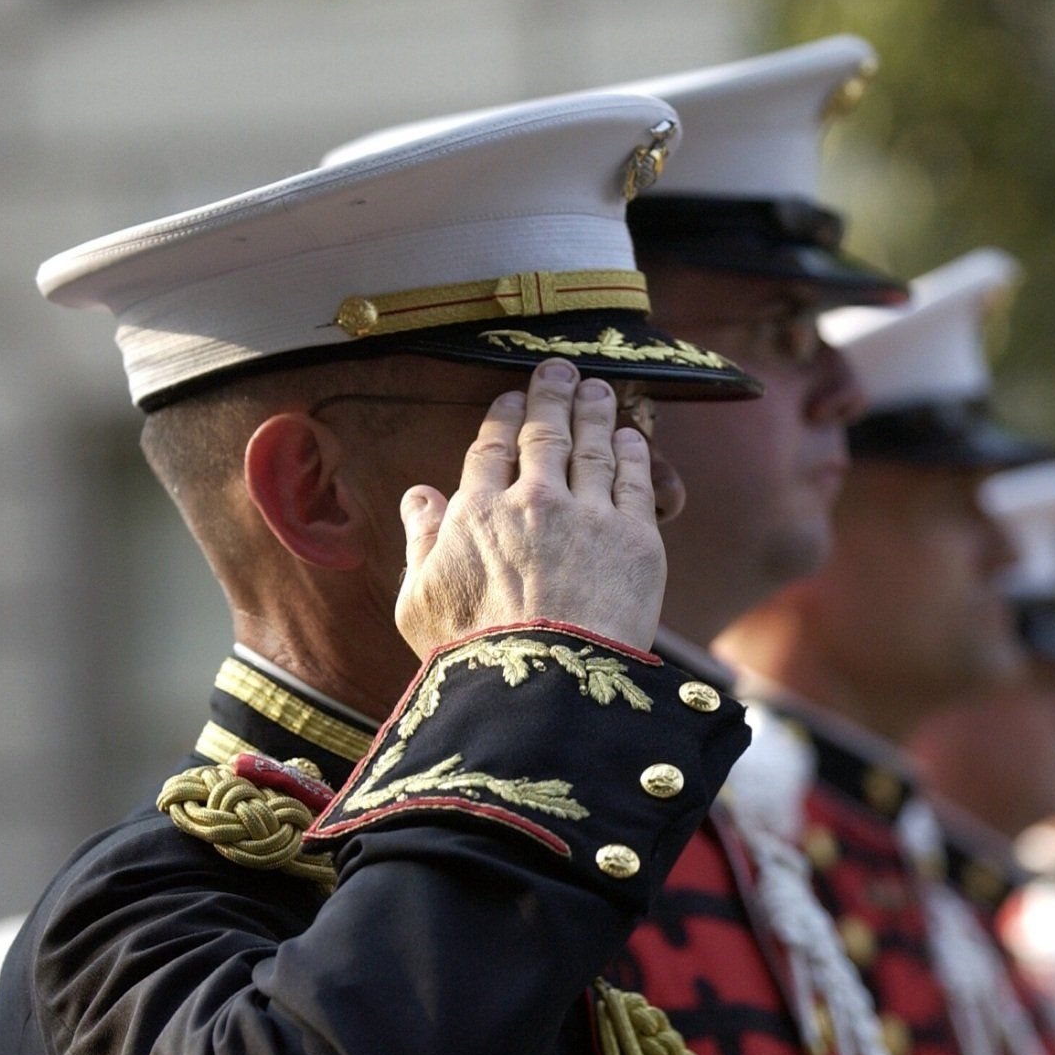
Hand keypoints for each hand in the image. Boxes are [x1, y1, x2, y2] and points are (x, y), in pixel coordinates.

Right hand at [394, 360, 665, 655]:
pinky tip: (631, 437)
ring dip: (595, 412)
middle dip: (552, 395)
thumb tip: (419, 496)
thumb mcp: (419, 601)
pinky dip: (632, 451)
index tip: (510, 398)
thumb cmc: (473, 655)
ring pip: (593, 447)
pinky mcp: (635, 537)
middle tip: (560, 370)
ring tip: (598, 389)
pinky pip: (634, 480)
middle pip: (545, 433)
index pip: (491, 448)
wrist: (544, 684)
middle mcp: (532, 500)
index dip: (502, 418)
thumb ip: (419, 541)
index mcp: (476, 512)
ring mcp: (588, 515)